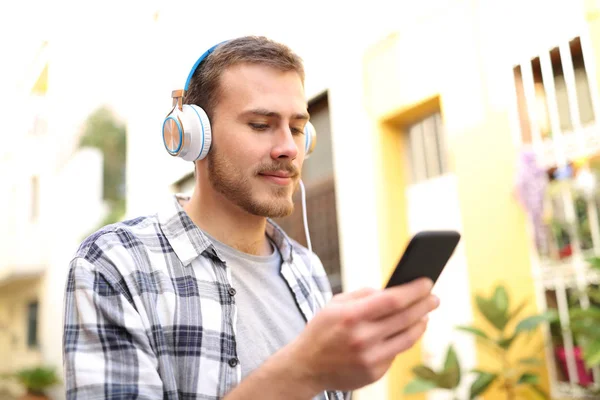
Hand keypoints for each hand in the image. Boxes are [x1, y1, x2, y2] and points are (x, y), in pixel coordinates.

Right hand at [288, 278, 438, 392]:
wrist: (306, 366)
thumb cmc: (322, 330)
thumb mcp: (335, 304)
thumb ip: (363, 295)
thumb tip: (392, 290)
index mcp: (352, 316)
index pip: (393, 300)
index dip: (414, 290)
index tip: (426, 283)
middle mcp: (362, 338)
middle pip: (405, 318)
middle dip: (424, 305)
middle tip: (434, 297)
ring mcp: (370, 358)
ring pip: (407, 338)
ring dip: (420, 324)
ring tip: (425, 314)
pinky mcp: (374, 373)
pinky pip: (396, 352)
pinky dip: (404, 339)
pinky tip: (408, 331)